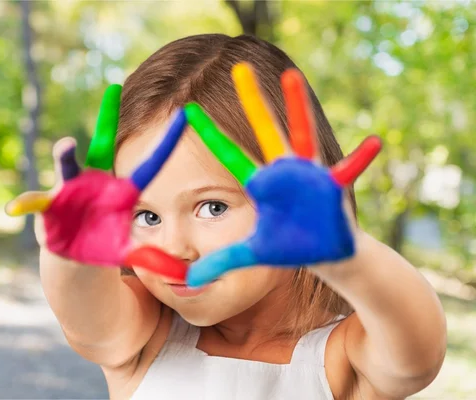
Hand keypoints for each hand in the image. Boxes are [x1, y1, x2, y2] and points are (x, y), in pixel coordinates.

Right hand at [6, 85, 187, 279]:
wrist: (75, 256)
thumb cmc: (104, 245)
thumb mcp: (130, 253)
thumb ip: (152, 259)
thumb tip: (181, 275)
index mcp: (120, 191)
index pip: (148, 165)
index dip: (165, 143)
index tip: (184, 114)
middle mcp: (95, 182)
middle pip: (102, 149)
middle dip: (107, 121)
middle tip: (114, 89)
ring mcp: (69, 192)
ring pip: (67, 169)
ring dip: (66, 157)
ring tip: (67, 145)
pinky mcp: (48, 208)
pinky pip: (36, 205)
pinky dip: (28, 205)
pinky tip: (17, 207)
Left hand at [184, 64, 381, 285]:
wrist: (325, 253)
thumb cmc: (289, 247)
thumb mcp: (252, 254)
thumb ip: (222, 262)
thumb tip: (189, 279)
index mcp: (261, 184)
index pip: (228, 155)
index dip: (210, 135)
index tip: (188, 110)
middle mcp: (283, 171)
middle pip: (264, 131)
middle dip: (252, 102)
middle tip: (238, 68)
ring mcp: (307, 174)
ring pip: (301, 135)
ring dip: (298, 108)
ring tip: (292, 78)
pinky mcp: (331, 186)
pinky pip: (347, 170)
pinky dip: (360, 159)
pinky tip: (372, 143)